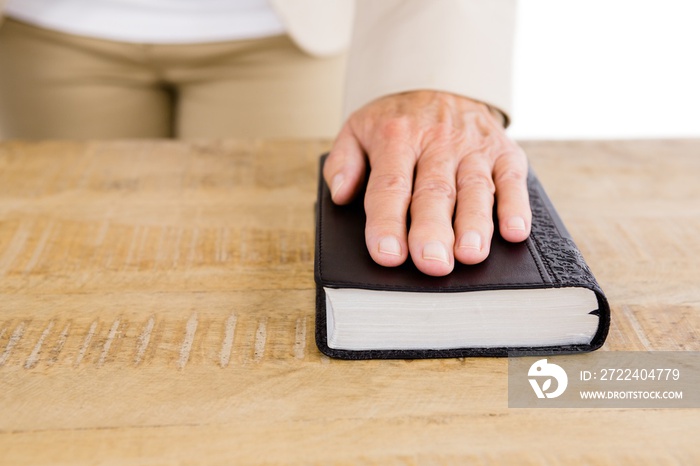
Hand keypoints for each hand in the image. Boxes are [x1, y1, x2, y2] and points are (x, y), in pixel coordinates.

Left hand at [323, 91, 530, 276]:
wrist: (442, 78)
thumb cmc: (397, 119)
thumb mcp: (358, 127)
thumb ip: (343, 161)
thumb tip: (340, 194)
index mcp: (396, 138)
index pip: (390, 185)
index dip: (388, 222)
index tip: (386, 254)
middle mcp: (436, 142)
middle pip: (434, 192)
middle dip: (433, 230)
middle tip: (431, 263)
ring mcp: (473, 148)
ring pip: (474, 188)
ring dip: (475, 224)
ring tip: (470, 254)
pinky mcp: (504, 151)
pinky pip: (513, 179)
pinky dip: (516, 205)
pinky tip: (515, 232)